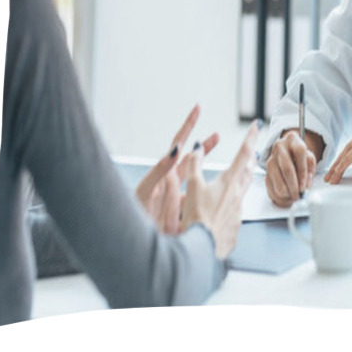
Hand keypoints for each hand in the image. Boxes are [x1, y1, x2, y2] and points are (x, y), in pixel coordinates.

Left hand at [135, 104, 218, 233]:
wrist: (131, 242)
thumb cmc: (132, 213)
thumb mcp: (146, 189)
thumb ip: (160, 169)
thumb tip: (176, 149)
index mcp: (164, 172)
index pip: (178, 142)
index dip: (188, 125)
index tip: (197, 108)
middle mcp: (170, 182)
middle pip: (191, 159)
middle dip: (204, 147)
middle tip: (217, 135)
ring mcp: (175, 197)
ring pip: (196, 179)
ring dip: (207, 170)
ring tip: (219, 168)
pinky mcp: (180, 213)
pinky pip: (196, 202)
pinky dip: (205, 196)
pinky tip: (214, 196)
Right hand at [181, 122, 258, 258]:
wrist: (202, 249)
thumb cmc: (197, 219)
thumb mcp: (193, 185)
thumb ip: (195, 163)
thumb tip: (197, 147)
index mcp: (230, 181)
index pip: (244, 152)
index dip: (251, 136)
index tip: (257, 125)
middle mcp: (239, 195)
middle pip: (248, 170)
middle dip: (250, 158)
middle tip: (252, 149)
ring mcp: (239, 211)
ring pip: (244, 190)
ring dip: (243, 179)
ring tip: (239, 174)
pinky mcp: (236, 226)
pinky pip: (237, 210)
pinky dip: (233, 203)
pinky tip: (225, 207)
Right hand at [265, 130, 317, 207]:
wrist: (288, 155)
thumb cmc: (301, 158)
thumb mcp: (309, 160)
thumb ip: (310, 171)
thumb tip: (305, 186)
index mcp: (292, 140)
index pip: (299, 152)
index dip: (303, 171)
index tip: (305, 186)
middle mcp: (279, 147)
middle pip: (287, 169)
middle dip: (294, 186)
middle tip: (299, 195)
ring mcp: (270, 160)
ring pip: (278, 181)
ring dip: (287, 193)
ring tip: (294, 196)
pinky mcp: (265, 172)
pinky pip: (272, 188)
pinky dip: (280, 197)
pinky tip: (287, 196)